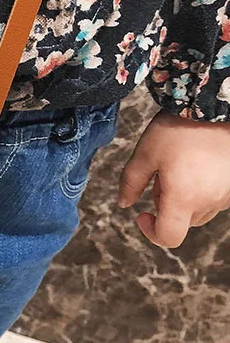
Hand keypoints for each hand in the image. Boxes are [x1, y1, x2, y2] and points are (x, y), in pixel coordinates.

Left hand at [118, 111, 229, 248]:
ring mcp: (227, 194)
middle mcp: (210, 202)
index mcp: (184, 199)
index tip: (142, 214)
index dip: (151, 232)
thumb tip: (123, 204)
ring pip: (200, 210)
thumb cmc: (179, 128)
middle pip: (183, 222)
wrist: (217, 105)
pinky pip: (216, 197)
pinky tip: (196, 165)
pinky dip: (202, 190)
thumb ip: (131, 183)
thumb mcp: (145, 154)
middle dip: (166, 207)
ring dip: (185, 199)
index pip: (169, 237)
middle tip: (160, 176)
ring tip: (179, 166)